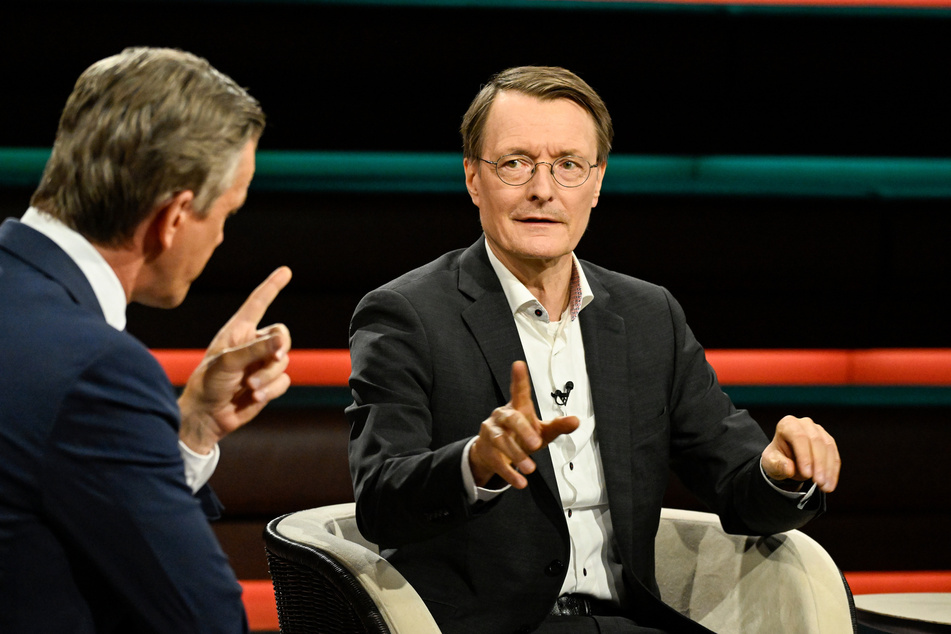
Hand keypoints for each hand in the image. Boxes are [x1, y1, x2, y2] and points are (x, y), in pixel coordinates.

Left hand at [178, 267, 292, 453]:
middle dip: (278, 348)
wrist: (207, 417)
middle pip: (282, 335)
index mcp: (238, 331)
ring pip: (283, 361)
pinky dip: (272, 388)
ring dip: (269, 375)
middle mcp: (252, 344)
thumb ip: (256, 349)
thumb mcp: (228, 361)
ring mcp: (261, 364)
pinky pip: (284, 380)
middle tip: (273, 357)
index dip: (272, 286)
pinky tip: (255, 396)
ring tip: (250, 386)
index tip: (285, 271)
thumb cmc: (208, 383)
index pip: (258, 303)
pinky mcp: (268, 384)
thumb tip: (282, 341)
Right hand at [469, 361, 578, 488]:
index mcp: (517, 408)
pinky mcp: (485, 450)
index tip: (519, 364)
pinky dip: (509, 473)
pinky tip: (520, 481)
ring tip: (530, 468)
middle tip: (535, 443)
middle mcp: (502, 417)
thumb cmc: (520, 436)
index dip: (519, 379)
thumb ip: (558, 426)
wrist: (493, 453)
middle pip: (511, 419)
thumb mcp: (541, 431)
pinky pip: (496, 461)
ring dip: (516, 455)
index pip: (519, 391)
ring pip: (501, 441)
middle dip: (523, 431)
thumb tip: (577, 421)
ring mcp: (491, 433)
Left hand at [761, 415, 840, 492]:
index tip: (807, 475)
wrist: (785, 460)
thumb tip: (790, 468)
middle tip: (818, 483)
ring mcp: (819, 431)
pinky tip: (830, 484)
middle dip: (819, 464)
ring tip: (825, 487)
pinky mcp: (828, 441)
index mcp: (788, 424)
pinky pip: (834, 456)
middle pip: (816, 441)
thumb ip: (777, 464)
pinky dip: (833, 471)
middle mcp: (805, 424)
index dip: (804, 456)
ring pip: (828, 448)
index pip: (798, 437)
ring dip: (828, 469)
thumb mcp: (770, 463)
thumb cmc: (777, 458)